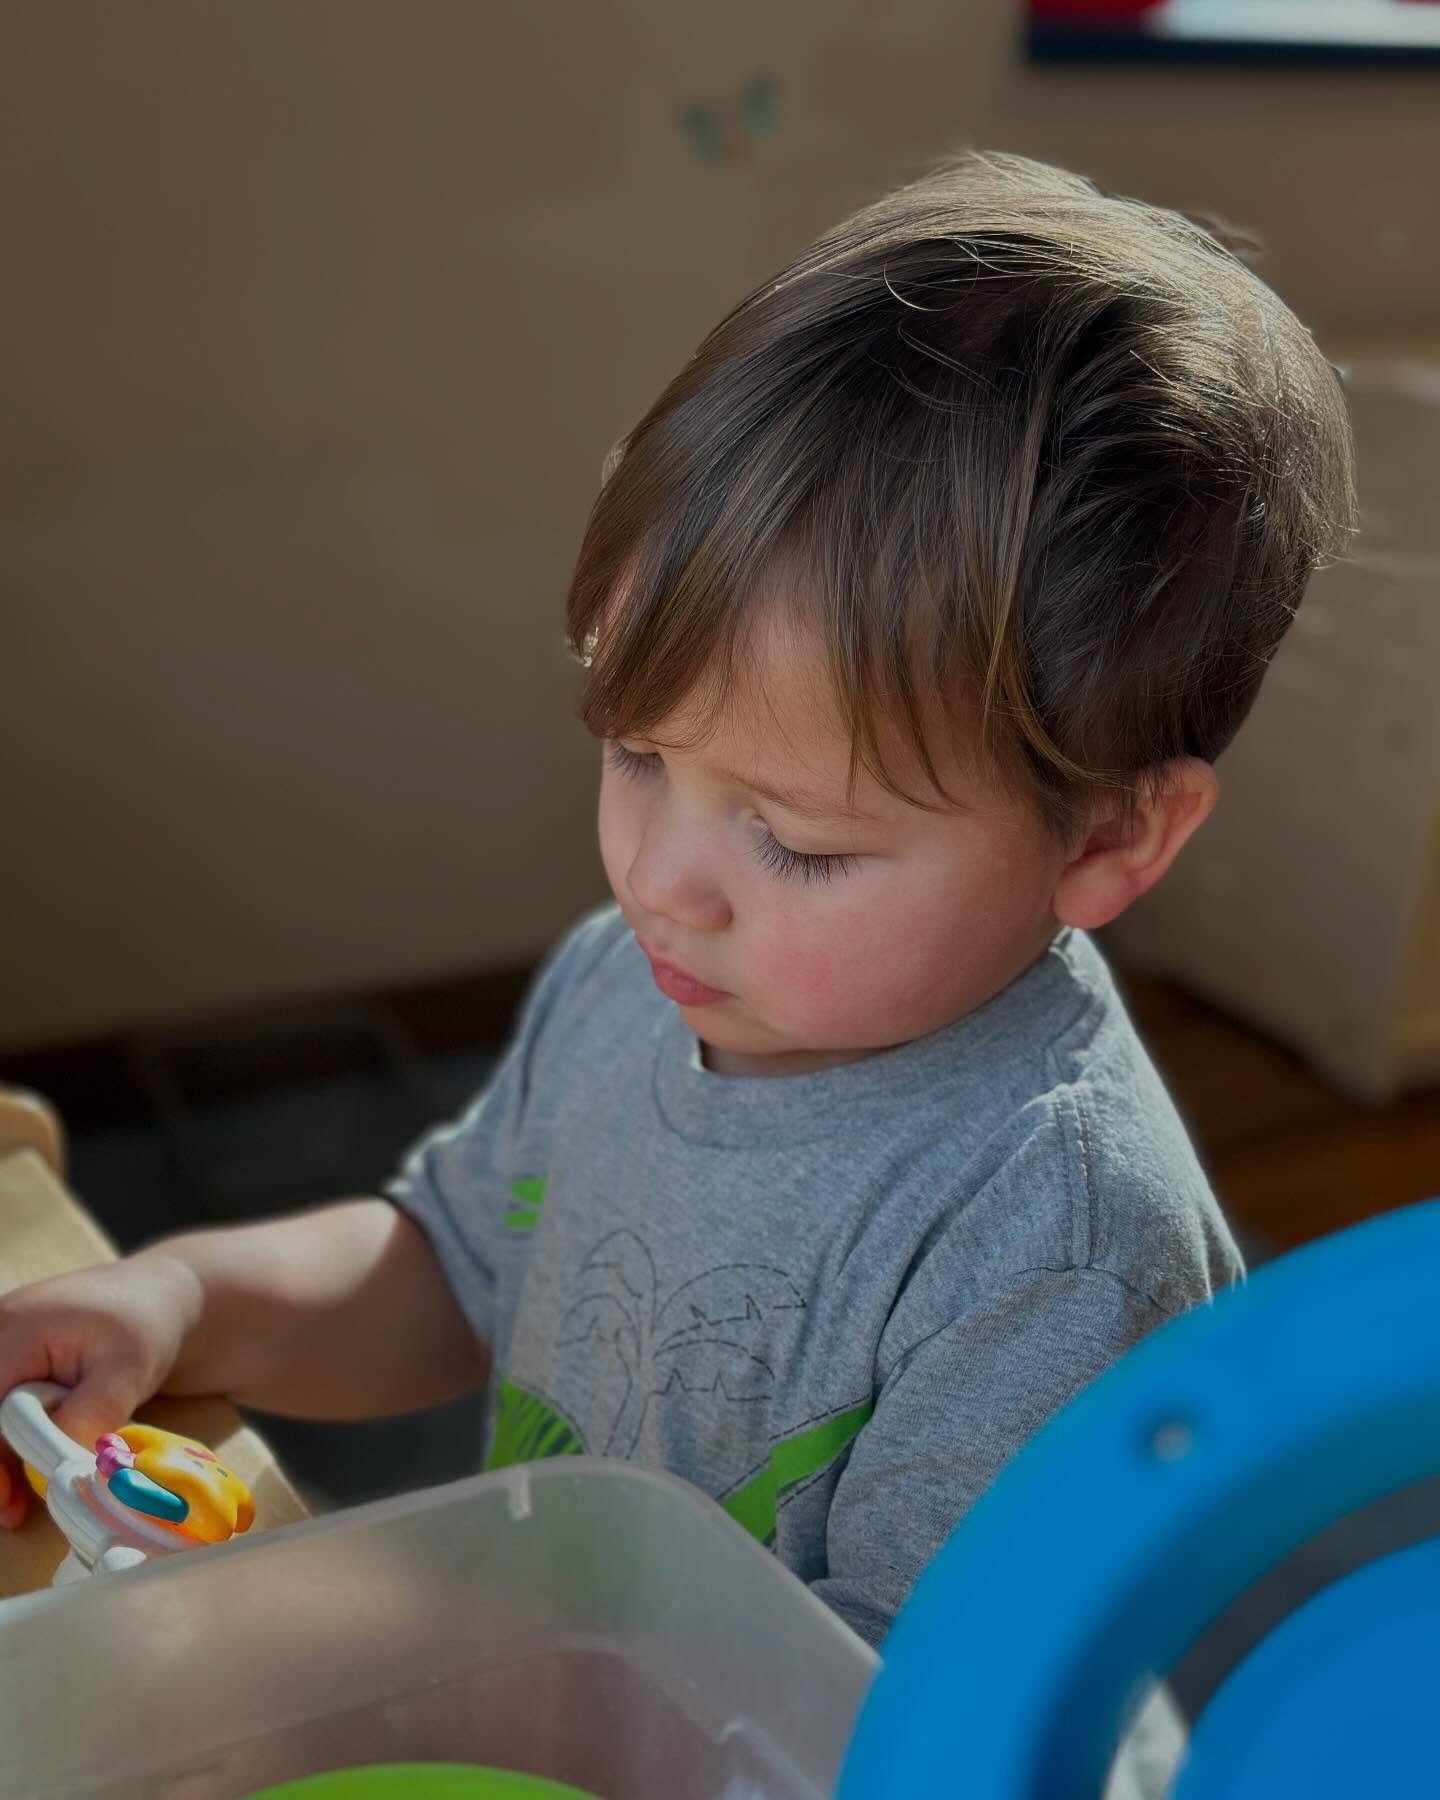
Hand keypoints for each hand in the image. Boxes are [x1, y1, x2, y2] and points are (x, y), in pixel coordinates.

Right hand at [0, 1255, 201, 1528]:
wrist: (159, 1297)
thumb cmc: (145, 1325)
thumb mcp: (126, 1371)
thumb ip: (90, 1414)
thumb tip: (56, 1467)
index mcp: (15, 1330)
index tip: (7, 1498)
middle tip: (11, 1509)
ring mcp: (1, 1349)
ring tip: (16, 1506)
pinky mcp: (10, 1366)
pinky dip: (6, 1446)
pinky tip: (21, 1477)